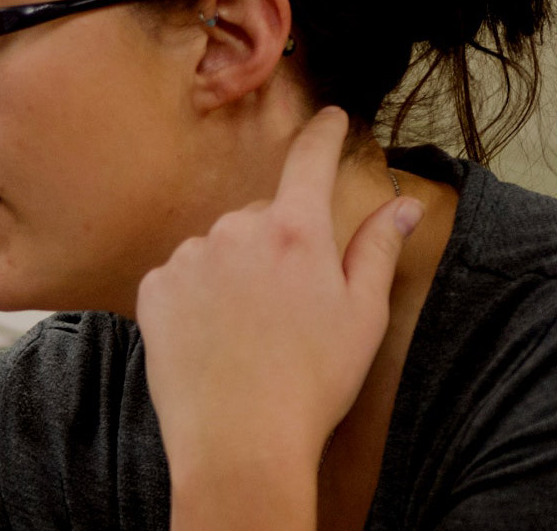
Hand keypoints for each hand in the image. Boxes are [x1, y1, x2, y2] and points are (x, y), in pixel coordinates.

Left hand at [135, 108, 422, 496]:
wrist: (239, 439)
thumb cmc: (312, 381)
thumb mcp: (364, 315)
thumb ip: (378, 249)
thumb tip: (404, 204)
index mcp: (296, 232)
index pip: (309, 162)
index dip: (321, 135)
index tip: (328, 117)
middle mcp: (236, 230)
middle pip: (264, 217)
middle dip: (279, 246)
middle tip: (292, 306)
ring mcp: (188, 257)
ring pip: (219, 247)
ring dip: (235, 272)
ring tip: (249, 331)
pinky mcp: (152, 288)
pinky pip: (181, 276)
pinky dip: (197, 297)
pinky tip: (213, 337)